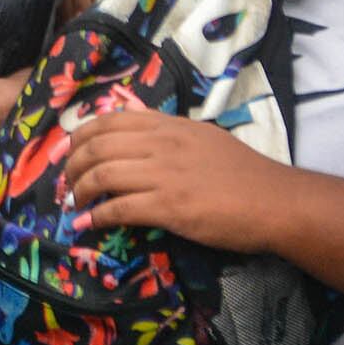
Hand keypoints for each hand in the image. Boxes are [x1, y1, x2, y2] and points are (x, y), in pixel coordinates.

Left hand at [62, 108, 286, 247]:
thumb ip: (169, 131)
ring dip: (79, 192)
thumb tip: (138, 121)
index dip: (81, 136)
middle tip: (68, 184)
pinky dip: (96, 217)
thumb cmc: (244, 172)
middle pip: (97, 146)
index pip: (109, 120)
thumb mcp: (202, 136)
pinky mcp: (170, 207)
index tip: (71, 152)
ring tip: (75, 205)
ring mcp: (165, 175)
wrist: (275, 201)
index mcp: (169, 125)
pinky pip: (119, 208)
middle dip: (73, 166)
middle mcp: (162, 144)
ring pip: (102, 175)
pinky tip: (87, 225)